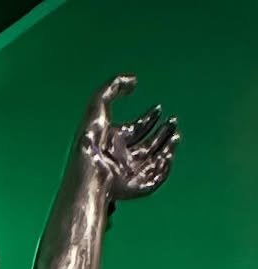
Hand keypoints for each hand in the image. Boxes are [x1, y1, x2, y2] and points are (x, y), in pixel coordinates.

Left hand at [79, 75, 178, 200]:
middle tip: (173, 120)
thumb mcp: (98, 105)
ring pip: (154, 161)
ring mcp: (128, 174)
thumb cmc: (92, 138)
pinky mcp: (135, 188)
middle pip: (147, 145)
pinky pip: (155, 179)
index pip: (135, 129)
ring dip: (168, 147)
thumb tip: (134, 80)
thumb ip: (114, 86)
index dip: (148, 118)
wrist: (91, 166)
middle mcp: (121, 158)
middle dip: (163, 132)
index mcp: (113, 141)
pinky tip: (168, 154)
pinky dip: (165, 167)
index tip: (158, 108)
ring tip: (176, 134)